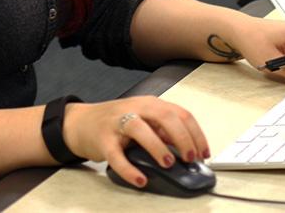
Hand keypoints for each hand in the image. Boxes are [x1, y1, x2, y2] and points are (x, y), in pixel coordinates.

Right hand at [61, 96, 207, 188]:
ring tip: (168, 163)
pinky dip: (129, 169)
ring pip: (139, 128)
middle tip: (190, 157)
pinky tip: (140, 179)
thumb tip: (188, 150)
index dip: (195, 134)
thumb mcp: (144, 121)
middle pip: (164, 116)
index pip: (180, 114)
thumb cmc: (116, 123)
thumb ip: (164, 131)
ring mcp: (117, 122)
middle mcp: (135, 108)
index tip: (203, 153)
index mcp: (150, 104)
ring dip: (157, 146)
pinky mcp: (102, 139)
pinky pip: (116, 155)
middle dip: (182, 137)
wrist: (81, 123)